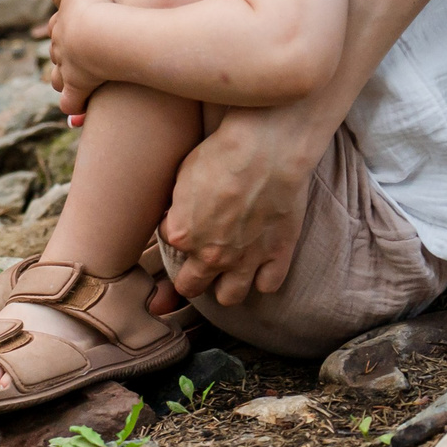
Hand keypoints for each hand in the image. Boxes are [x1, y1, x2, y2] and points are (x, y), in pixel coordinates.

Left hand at [41, 0, 112, 120]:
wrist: (102, 34)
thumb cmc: (98, 4)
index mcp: (64, 21)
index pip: (58, 28)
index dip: (60, 31)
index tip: (58, 34)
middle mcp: (62, 47)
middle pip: (57, 55)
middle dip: (60, 60)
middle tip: (68, 67)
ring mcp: (69, 68)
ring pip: (59, 79)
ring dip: (63, 85)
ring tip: (70, 94)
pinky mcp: (80, 86)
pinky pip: (72, 102)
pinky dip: (73, 111)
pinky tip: (77, 120)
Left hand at [160, 106, 325, 305]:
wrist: (266, 149)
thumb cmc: (222, 153)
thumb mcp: (182, 176)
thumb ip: (178, 207)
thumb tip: (176, 216)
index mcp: (182, 235)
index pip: (169, 246)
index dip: (177, 232)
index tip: (186, 221)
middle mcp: (211, 255)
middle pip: (191, 287)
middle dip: (191, 278)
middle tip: (197, 265)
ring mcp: (246, 259)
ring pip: (229, 297)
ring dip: (226, 286)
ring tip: (229, 271)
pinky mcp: (277, 254)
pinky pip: (268, 286)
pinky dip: (264, 277)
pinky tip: (261, 263)